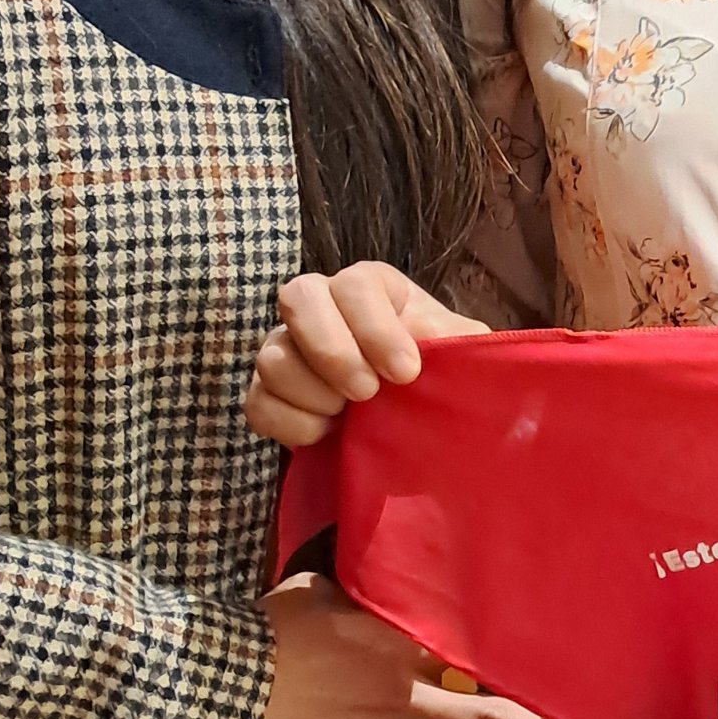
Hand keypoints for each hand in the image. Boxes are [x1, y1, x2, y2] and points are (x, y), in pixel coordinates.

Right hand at [247, 261, 488, 450]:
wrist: (413, 420)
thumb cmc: (439, 374)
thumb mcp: (459, 353)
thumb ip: (457, 340)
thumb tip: (441, 344)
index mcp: (371, 286)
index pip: (355, 284)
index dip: (376, 328)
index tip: (406, 373)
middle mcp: (321, 304)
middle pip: (297, 296)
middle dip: (333, 352)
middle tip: (367, 393)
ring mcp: (287, 347)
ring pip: (272, 356)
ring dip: (314, 394)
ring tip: (349, 416)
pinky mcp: (268, 393)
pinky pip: (258, 403)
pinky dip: (292, 425)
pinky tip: (327, 435)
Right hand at [247, 570, 553, 718]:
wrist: (220, 695)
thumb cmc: (265, 634)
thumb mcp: (314, 591)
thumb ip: (354, 591)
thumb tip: (367, 574)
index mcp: (399, 643)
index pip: (477, 656)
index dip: (518, 667)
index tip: (550, 671)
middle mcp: (404, 695)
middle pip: (489, 718)